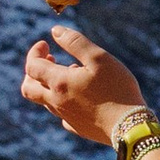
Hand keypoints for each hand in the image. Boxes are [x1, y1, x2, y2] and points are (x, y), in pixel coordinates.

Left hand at [22, 27, 149, 148]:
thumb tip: (55, 31)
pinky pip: (63, 114)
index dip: (35, 52)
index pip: (32, 66)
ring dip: (51, 84)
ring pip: (46, 101)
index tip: (46, 44)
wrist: (130, 127)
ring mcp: (66, 117)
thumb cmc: (116, 89)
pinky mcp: (78, 128)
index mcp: (59, 83)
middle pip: (29, 88)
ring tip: (73, 73)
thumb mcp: (98, 57)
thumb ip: (75, 42)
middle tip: (49, 60)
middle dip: (33, 72)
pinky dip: (65, 101)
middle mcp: (57, 102)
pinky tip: (81, 96)